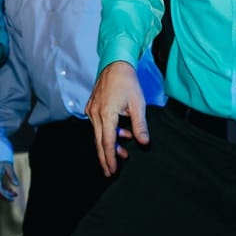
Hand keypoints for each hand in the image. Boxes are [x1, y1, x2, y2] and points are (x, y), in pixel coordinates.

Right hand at [0, 161, 19, 200]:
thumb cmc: (1, 156)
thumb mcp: (8, 165)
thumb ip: (12, 175)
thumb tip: (16, 185)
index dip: (4, 195)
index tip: (11, 198)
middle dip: (5, 196)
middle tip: (14, 198)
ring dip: (6, 192)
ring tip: (15, 194)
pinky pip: (0, 185)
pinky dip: (5, 189)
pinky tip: (12, 191)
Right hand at [85, 61, 147, 175]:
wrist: (115, 64)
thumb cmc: (128, 82)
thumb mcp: (138, 104)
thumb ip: (140, 125)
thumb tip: (143, 142)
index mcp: (106, 114)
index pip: (107, 142)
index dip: (110, 157)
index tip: (112, 170)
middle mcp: (95, 113)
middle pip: (99, 141)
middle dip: (105, 157)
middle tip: (110, 171)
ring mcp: (91, 110)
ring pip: (98, 133)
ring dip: (110, 143)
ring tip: (123, 152)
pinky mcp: (92, 106)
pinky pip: (98, 124)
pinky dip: (108, 131)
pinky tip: (120, 133)